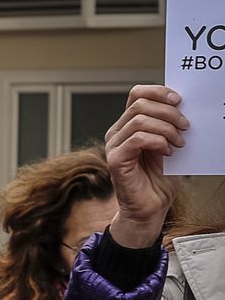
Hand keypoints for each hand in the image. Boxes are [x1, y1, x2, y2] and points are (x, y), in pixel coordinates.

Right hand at [105, 84, 185, 247]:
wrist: (151, 208)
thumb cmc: (159, 179)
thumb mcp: (168, 145)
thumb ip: (168, 126)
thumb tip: (182, 107)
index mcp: (128, 126)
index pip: (136, 94)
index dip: (158, 92)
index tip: (179, 100)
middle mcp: (117, 133)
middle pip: (139, 104)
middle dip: (168, 112)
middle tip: (185, 126)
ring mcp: (113, 146)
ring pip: (139, 120)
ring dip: (166, 129)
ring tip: (178, 143)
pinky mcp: (115, 159)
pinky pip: (137, 138)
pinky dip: (158, 141)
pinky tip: (167, 152)